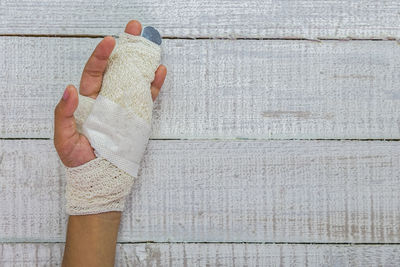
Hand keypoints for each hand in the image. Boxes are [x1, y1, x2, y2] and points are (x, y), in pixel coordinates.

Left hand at [54, 20, 166, 166]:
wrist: (99, 177)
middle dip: (126, 47)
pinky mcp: (137, 117)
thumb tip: (69, 88)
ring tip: (151, 43)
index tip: (110, 41)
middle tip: (134, 28)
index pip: (94, 71)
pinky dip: (154, 85)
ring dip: (143, 61)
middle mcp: (107, 98)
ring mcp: (124, 106)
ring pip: (134, 78)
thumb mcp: (63, 138)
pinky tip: (159, 71)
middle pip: (117, 68)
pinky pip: (147, 98)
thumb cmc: (78, 159)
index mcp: (88, 99)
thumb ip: (64, 114)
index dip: (101, 55)